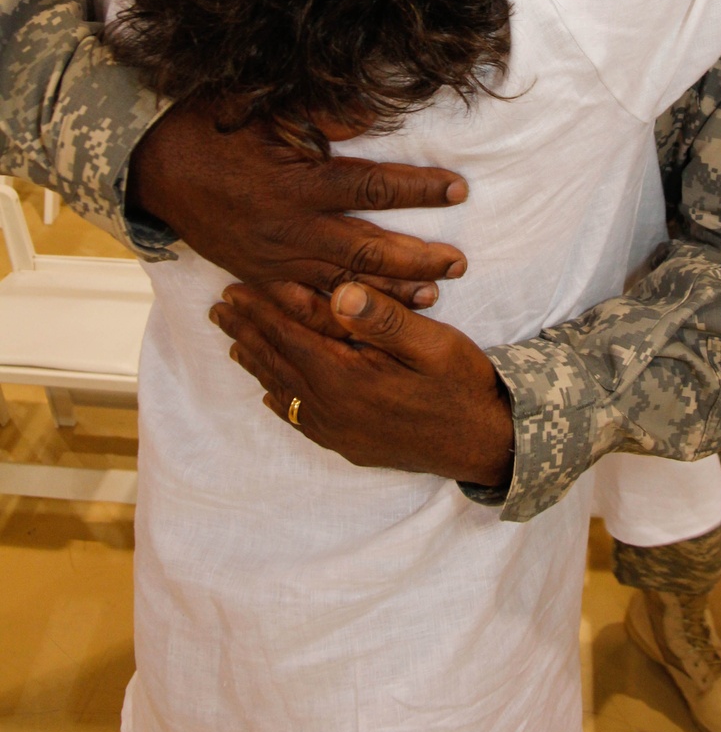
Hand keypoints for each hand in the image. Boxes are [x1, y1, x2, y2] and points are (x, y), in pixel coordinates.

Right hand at [129, 103, 468, 304]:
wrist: (156, 169)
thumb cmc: (212, 128)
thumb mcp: (263, 105)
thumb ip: (322, 112)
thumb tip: (376, 111)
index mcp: (297, 182)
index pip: (373, 188)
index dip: (420, 189)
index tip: (459, 189)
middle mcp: (290, 228)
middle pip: (368, 250)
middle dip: (419, 258)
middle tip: (460, 261)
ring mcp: (274, 260)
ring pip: (343, 285)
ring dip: (391, 293)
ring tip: (434, 296)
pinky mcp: (260, 277)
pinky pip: (304, 307)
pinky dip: (339, 319)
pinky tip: (369, 326)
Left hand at [210, 280, 514, 487]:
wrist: (488, 444)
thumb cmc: (464, 385)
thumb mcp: (434, 344)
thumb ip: (385, 318)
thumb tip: (340, 292)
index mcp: (348, 379)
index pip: (292, 336)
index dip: (262, 309)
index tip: (235, 286)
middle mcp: (334, 410)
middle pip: (279, 363)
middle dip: (249, 331)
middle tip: (220, 307)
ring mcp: (340, 432)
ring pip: (284, 392)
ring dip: (258, 362)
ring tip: (234, 341)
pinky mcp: (350, 445)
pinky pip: (302, 421)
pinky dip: (281, 400)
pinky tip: (270, 393)